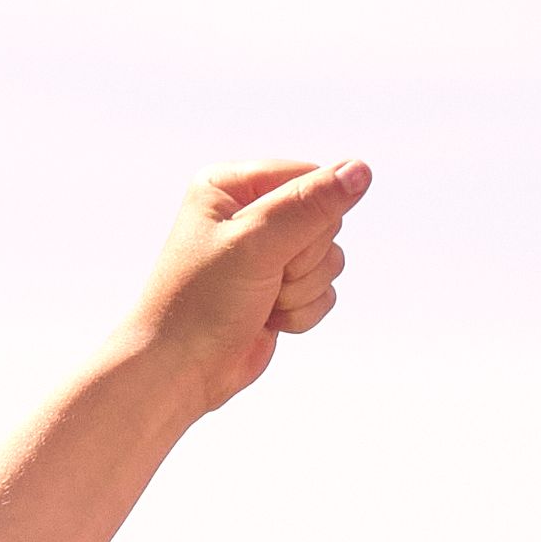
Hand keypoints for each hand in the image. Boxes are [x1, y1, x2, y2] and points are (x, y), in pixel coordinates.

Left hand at [109, 159, 368, 411]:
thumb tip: (360, 170)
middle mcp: (250, 213)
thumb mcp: (256, 243)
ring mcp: (266, 254)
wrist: (180, 372)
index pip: (310, 178)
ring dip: (303, 289)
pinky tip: (268, 320)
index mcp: (231, 185)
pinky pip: (324, 290)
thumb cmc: (201, 303)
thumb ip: (310, 204)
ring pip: (330, 259)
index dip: (309, 217)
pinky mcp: (280, 289)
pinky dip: (302, 311)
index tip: (272, 247)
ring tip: (262, 301)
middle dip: (303, 260)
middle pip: (326, 220)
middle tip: (263, 278)